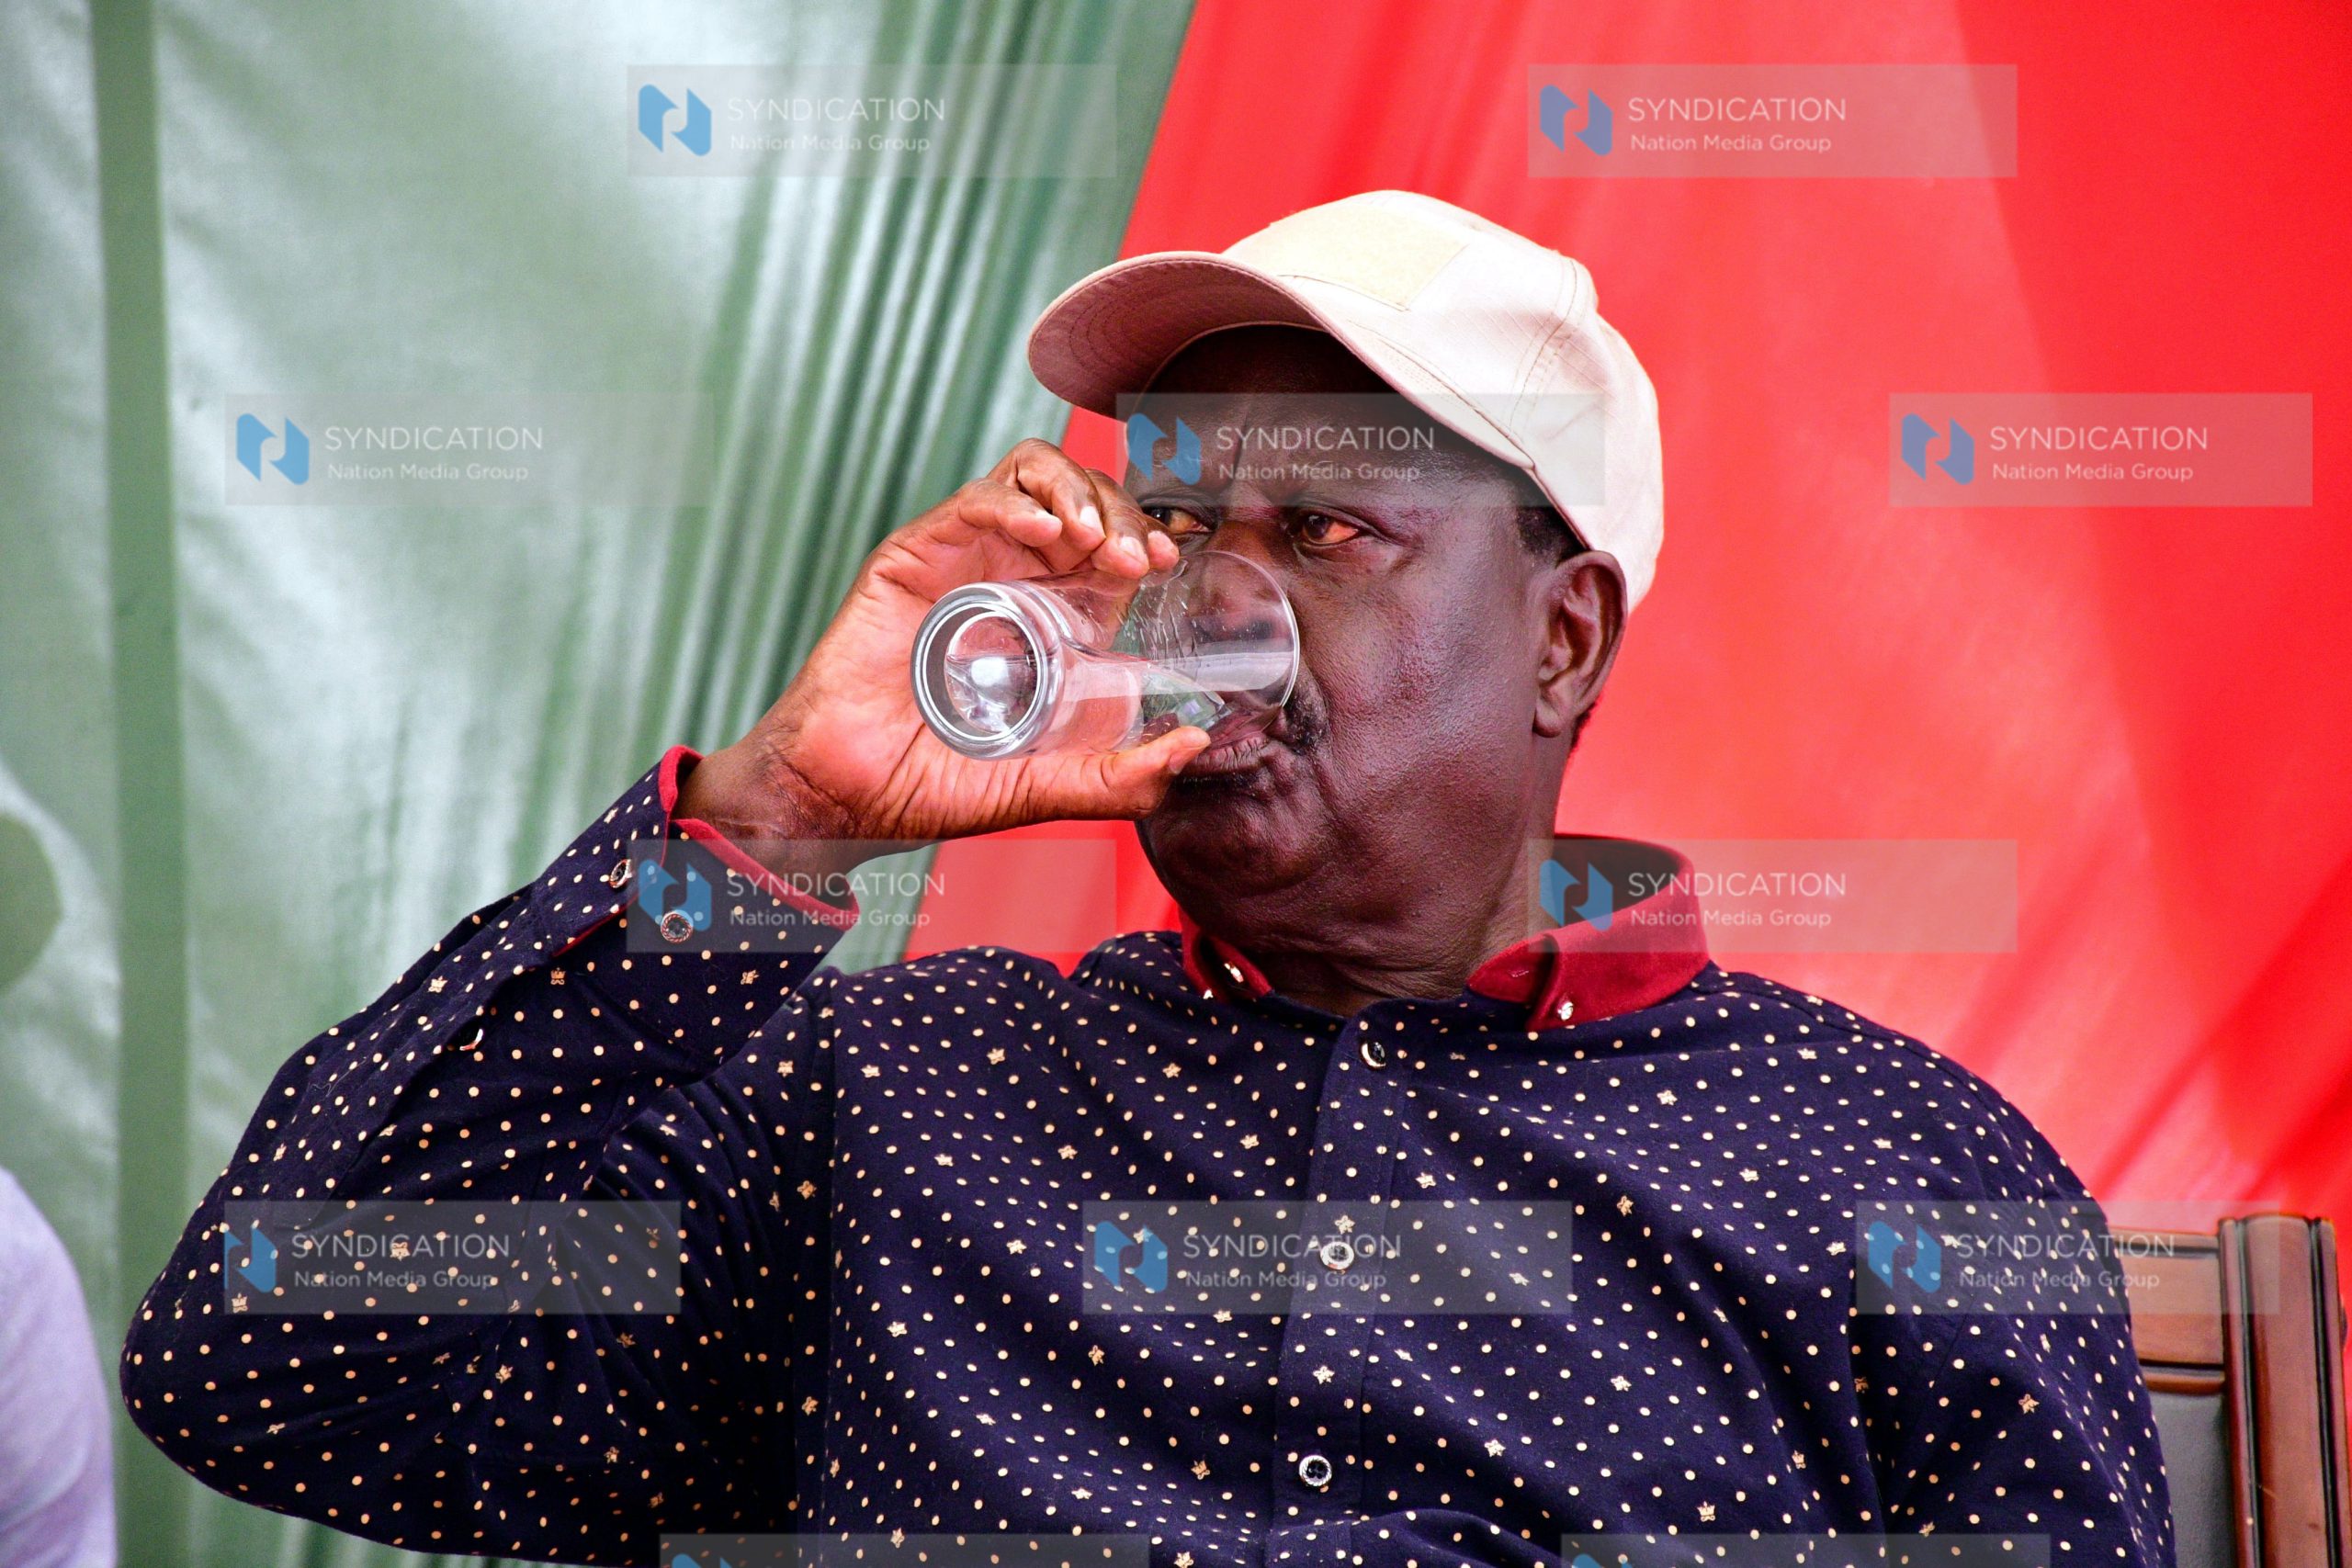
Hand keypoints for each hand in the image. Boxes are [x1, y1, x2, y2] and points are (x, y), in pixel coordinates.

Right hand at [676, 439, 1209, 871]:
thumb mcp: (1039, 791)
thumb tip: (1189, 748)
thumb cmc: (923, 789)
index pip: (1111, 546)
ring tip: (1088, 536)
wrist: (839, 793)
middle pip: (1083, 497)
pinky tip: (1042, 533)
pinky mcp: (917, 555)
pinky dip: (1017, 502)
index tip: (1161, 563)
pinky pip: (977, 499)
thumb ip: (1112, 778)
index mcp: (1047, 622)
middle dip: (1120, 511)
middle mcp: (1010, 580)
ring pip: (1034, 475)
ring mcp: (964, 562)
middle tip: (1131, 555)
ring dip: (1076, 491)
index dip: (1144, 539)